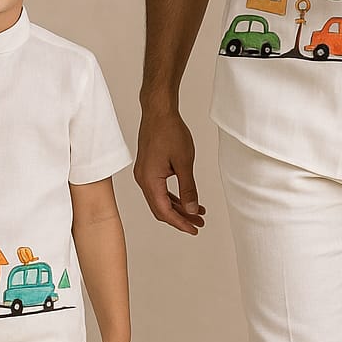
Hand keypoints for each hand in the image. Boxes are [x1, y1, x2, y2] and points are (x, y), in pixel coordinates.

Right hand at [134, 107, 206, 234]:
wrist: (159, 112)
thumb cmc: (170, 132)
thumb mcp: (184, 162)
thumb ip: (188, 188)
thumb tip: (191, 209)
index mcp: (149, 180)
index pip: (164, 211)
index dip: (180, 223)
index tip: (194, 229)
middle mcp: (143, 180)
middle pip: (161, 208)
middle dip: (180, 218)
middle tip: (199, 223)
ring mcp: (144, 174)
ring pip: (160, 199)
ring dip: (178, 207)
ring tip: (197, 212)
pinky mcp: (148, 169)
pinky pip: (159, 189)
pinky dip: (173, 196)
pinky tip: (187, 199)